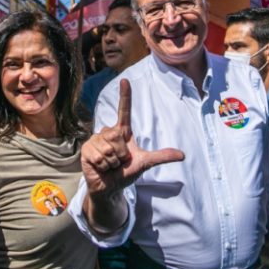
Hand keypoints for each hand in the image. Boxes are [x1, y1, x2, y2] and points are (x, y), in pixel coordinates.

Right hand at [81, 79, 183, 197]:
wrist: (110, 187)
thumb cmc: (125, 173)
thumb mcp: (144, 163)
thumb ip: (161, 157)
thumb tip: (183, 155)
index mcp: (122, 131)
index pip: (124, 110)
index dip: (125, 96)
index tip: (125, 80)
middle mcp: (108, 132)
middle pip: (117, 136)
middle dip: (121, 154)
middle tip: (118, 161)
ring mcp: (95, 140)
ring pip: (108, 148)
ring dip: (112, 162)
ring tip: (110, 165)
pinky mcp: (86, 150)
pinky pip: (98, 156)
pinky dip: (103, 166)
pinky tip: (100, 167)